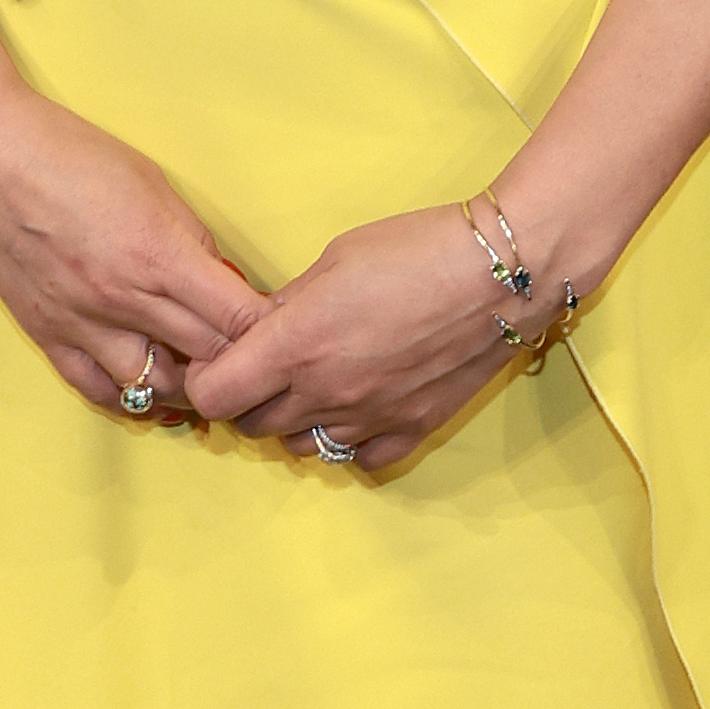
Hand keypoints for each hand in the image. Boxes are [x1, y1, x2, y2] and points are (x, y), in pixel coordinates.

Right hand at [0, 76, 267, 416]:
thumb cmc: (68, 153)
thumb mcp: (152, 183)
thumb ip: (191, 239)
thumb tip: (221, 279)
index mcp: (157, 255)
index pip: (237, 321)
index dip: (269, 333)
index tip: (283, 331)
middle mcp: (122, 300)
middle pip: (205, 361)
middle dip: (238, 365)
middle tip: (255, 361)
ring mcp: (81, 324)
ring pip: (155, 390)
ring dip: (188, 388)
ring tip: (205, 378)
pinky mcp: (46, 335)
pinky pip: (99, 391)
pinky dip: (132, 398)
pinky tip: (150, 388)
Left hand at [183, 204, 525, 473]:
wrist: (503, 273)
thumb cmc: (417, 249)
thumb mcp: (334, 258)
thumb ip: (288, 303)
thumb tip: (261, 326)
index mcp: (296, 344)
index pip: (213, 395)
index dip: (206, 377)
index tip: (219, 358)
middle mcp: (326, 393)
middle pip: (251, 426)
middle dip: (245, 398)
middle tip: (263, 367)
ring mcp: (370, 419)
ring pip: (301, 448)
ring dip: (294, 421)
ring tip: (313, 384)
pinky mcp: (411, 431)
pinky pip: (359, 459)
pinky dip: (348, 440)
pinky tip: (357, 407)